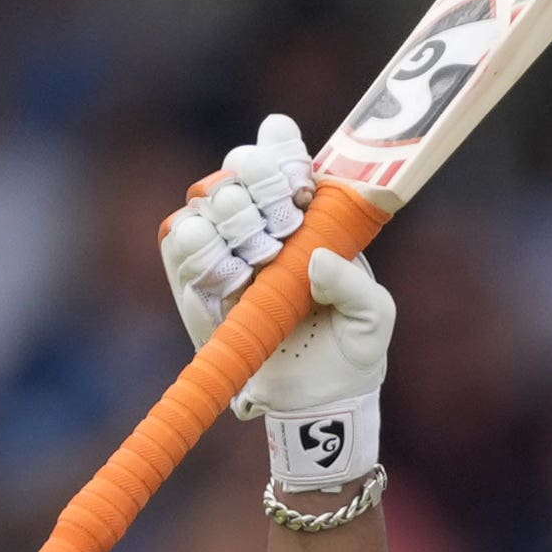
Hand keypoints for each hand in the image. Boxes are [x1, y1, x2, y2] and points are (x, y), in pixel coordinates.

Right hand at [161, 116, 395, 487]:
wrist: (316, 402)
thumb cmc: (350, 350)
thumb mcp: (372, 317)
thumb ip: (354, 285)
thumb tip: (312, 259)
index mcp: (308, 213)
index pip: (284, 153)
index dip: (283, 148)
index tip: (299, 174)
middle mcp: (263, 222)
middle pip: (241, 165)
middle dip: (261, 180)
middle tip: (286, 217)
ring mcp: (226, 249)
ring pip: (208, 199)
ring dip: (234, 217)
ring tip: (262, 256)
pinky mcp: (195, 284)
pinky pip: (180, 243)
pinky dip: (201, 248)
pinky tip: (231, 273)